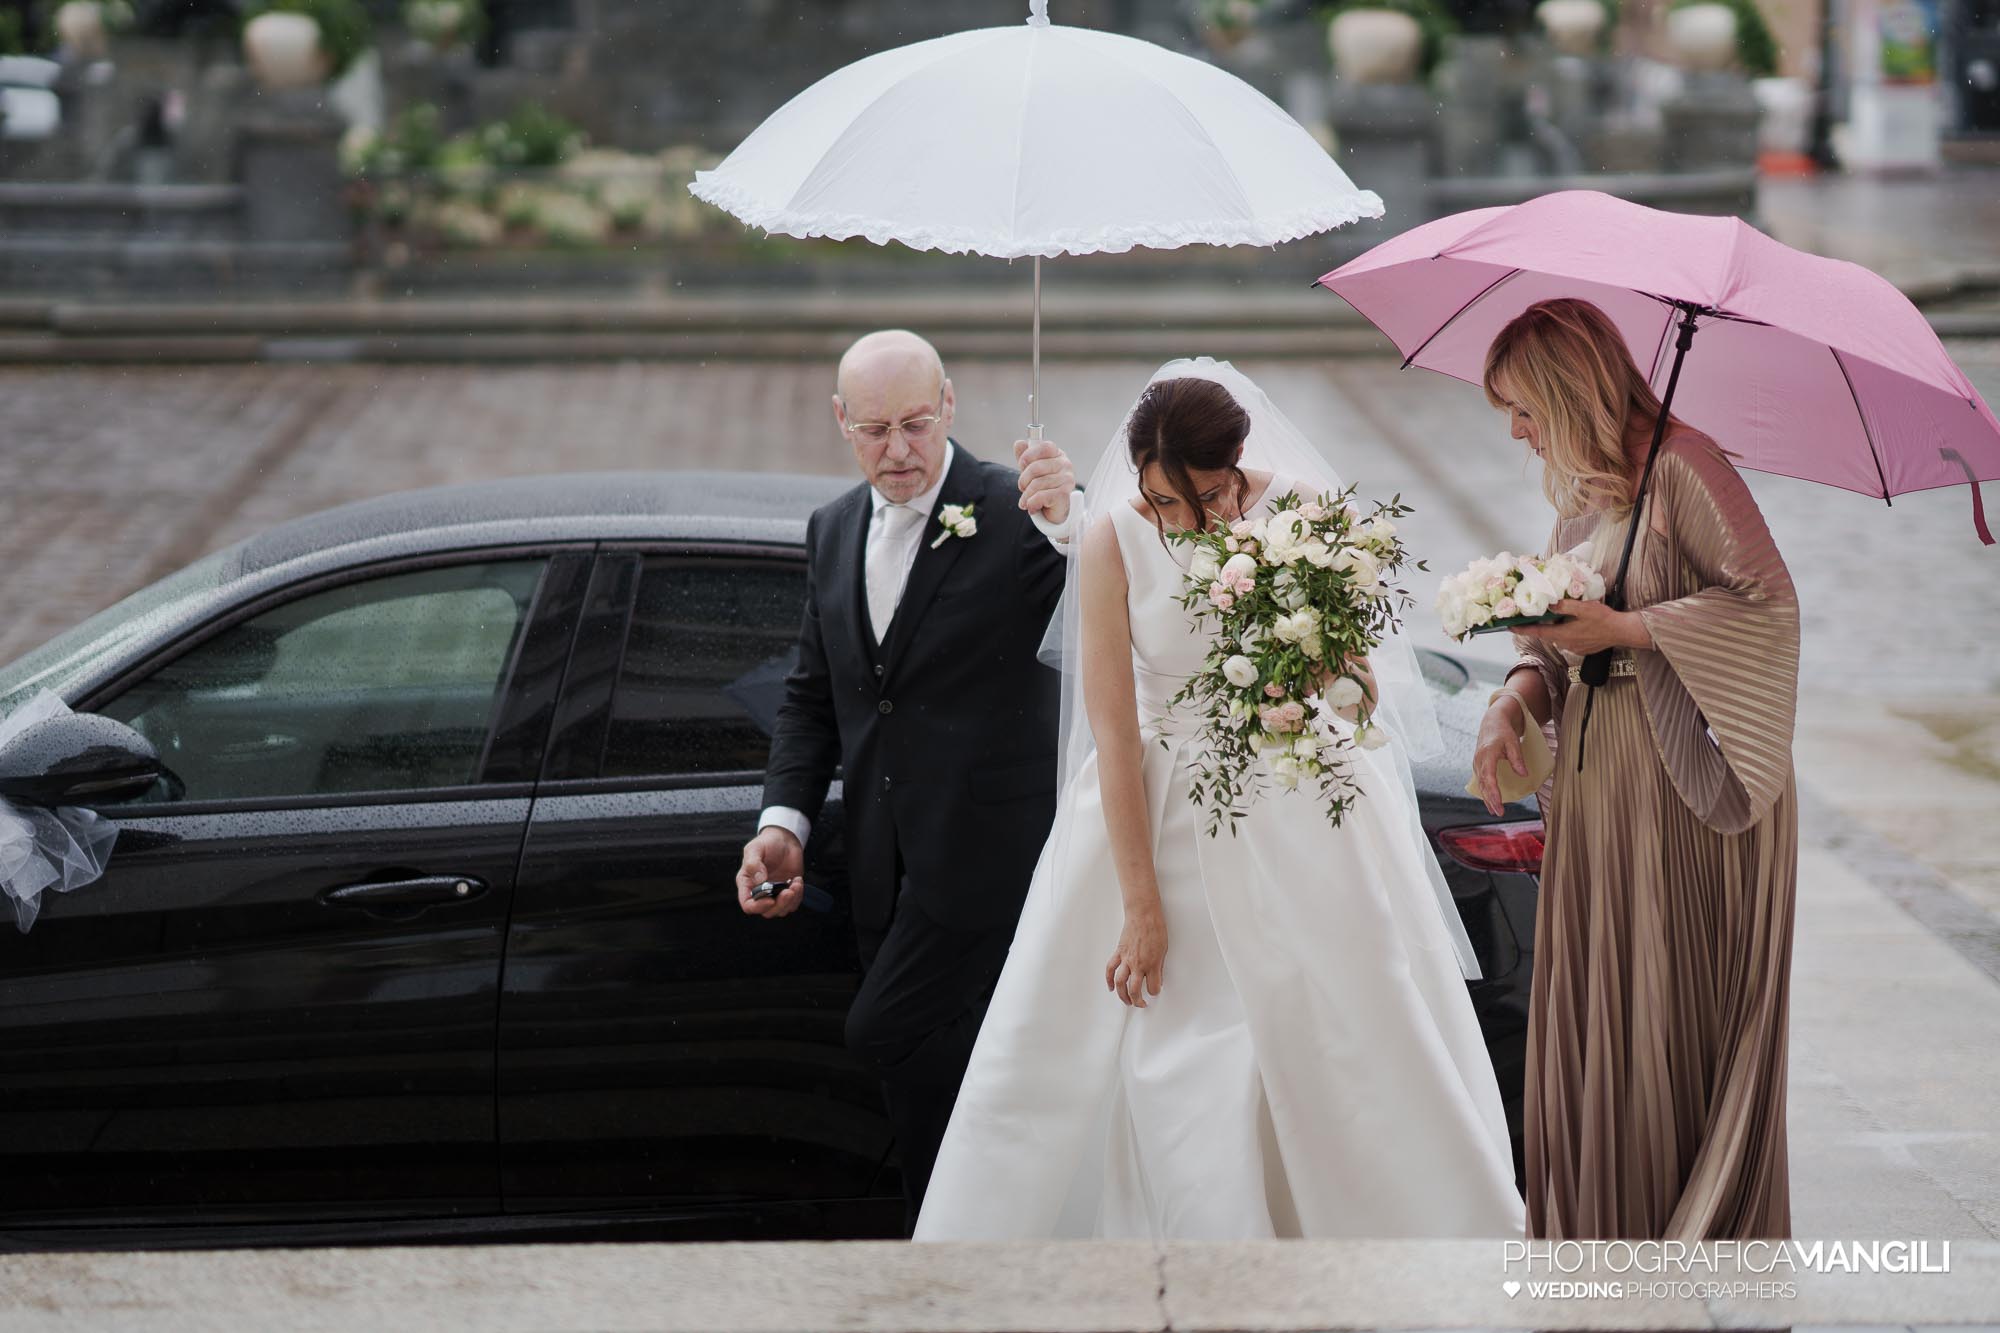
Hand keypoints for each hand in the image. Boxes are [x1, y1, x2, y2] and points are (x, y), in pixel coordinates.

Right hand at [735, 826, 804, 917]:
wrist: (784, 839)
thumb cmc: (766, 843)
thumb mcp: (755, 848)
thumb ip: (753, 863)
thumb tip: (760, 880)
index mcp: (747, 883)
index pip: (748, 904)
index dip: (758, 906)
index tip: (770, 899)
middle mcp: (760, 891)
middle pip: (766, 911)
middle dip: (779, 904)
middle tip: (788, 891)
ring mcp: (774, 893)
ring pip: (780, 910)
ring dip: (790, 901)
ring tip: (795, 884)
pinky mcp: (787, 891)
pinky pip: (793, 903)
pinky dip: (798, 896)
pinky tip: (797, 881)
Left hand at [1015, 438, 1074, 524]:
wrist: (1054, 512)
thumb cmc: (1044, 488)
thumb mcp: (1031, 470)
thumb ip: (1025, 456)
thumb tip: (1019, 443)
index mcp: (1057, 455)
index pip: (1044, 447)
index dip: (1029, 455)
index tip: (1022, 464)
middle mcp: (1065, 464)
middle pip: (1036, 467)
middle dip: (1023, 480)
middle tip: (1022, 487)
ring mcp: (1067, 479)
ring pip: (1036, 484)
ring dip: (1026, 495)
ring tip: (1026, 500)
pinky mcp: (1065, 494)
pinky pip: (1040, 496)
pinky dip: (1032, 504)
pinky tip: (1032, 507)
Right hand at [1105, 899, 1166, 1007]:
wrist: (1144, 915)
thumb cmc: (1155, 928)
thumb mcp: (1164, 950)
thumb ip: (1159, 967)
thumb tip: (1158, 979)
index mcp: (1152, 964)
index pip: (1153, 987)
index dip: (1155, 992)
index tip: (1155, 991)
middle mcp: (1138, 964)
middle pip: (1135, 990)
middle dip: (1138, 1000)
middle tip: (1140, 1004)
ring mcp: (1127, 959)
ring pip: (1121, 983)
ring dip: (1122, 995)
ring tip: (1126, 1001)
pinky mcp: (1119, 953)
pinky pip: (1111, 969)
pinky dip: (1109, 980)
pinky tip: (1111, 987)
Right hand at [1472, 696, 1530, 817]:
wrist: (1492, 722)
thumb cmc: (1503, 731)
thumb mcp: (1513, 742)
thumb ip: (1517, 759)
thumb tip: (1524, 775)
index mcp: (1487, 754)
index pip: (1488, 777)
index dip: (1493, 792)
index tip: (1499, 804)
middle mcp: (1479, 760)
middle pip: (1483, 784)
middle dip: (1490, 800)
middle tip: (1499, 812)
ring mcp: (1477, 763)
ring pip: (1480, 784)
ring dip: (1487, 798)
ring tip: (1495, 810)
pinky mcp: (1478, 765)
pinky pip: (1480, 781)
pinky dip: (1485, 791)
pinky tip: (1490, 800)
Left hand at [1512, 598, 1649, 656]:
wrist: (1621, 631)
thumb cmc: (1604, 619)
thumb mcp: (1583, 608)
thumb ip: (1565, 606)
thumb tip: (1549, 605)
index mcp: (1563, 634)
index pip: (1537, 632)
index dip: (1522, 629)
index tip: (1509, 627)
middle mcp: (1565, 644)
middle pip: (1546, 634)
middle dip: (1537, 626)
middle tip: (1529, 617)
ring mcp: (1573, 648)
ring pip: (1557, 637)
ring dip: (1554, 628)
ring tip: (1552, 617)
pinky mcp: (1581, 649)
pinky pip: (1568, 640)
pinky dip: (1565, 632)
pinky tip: (1571, 623)